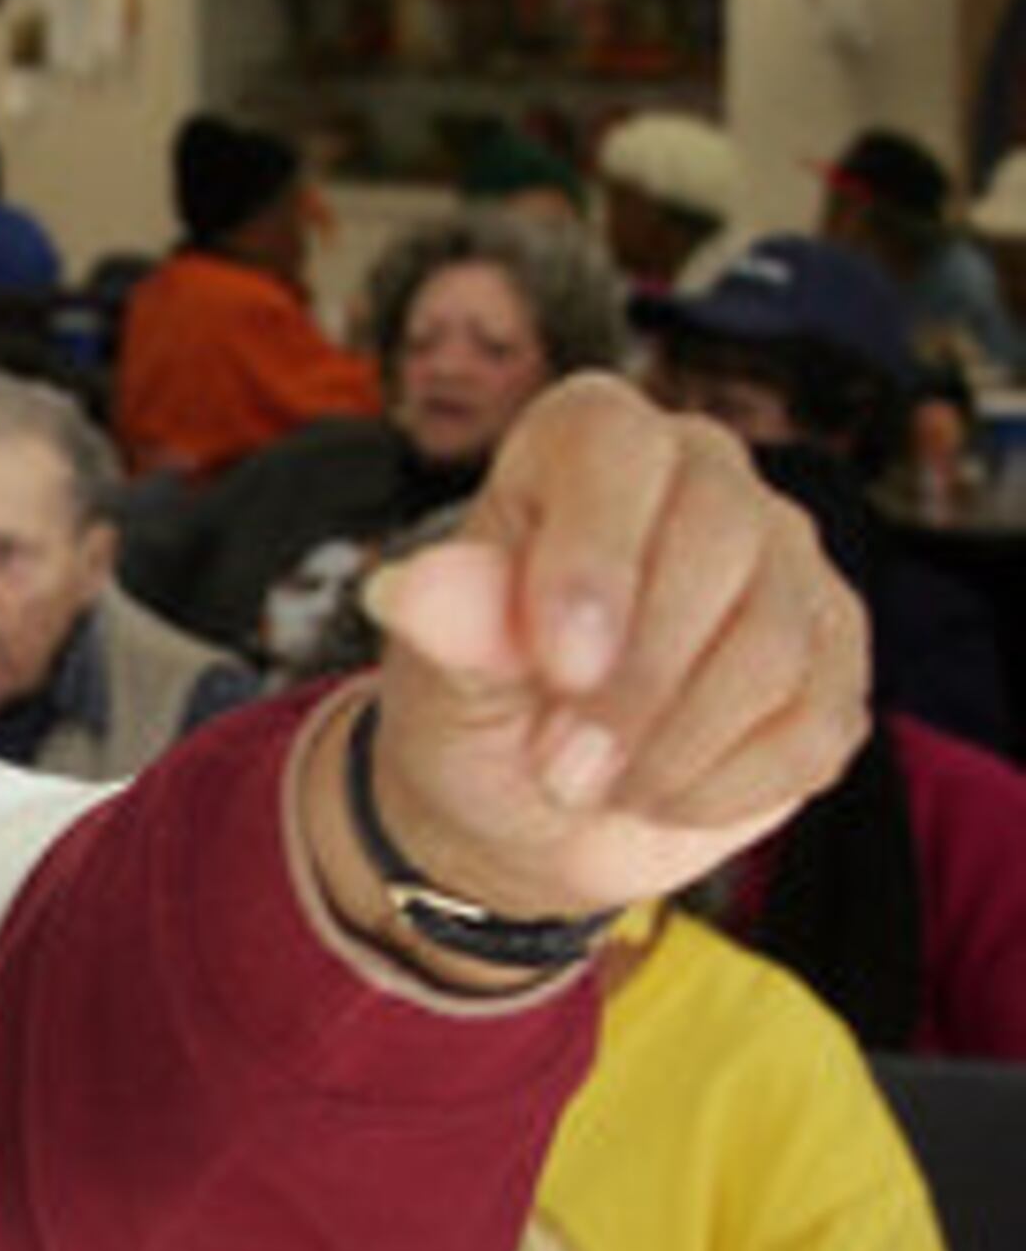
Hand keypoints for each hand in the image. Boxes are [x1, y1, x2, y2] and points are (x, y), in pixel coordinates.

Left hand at [335, 375, 865, 936]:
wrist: (526, 807)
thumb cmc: (475, 711)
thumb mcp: (437, 678)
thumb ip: (445, 628)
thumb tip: (416, 588)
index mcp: (584, 446)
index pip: (611, 444)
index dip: (593, 556)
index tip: (558, 668)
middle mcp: (703, 478)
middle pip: (719, 539)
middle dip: (635, 681)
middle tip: (557, 766)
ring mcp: (784, 564)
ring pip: (775, 637)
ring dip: (674, 743)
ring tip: (591, 786)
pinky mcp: (833, 658)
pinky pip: (814, 720)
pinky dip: (725, 785)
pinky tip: (660, 797)